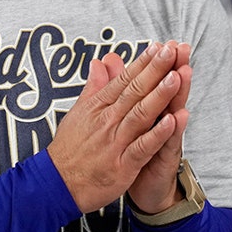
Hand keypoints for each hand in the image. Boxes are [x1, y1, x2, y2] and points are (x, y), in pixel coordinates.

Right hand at [46, 41, 190, 212]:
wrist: (56, 184)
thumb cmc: (69, 150)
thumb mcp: (78, 112)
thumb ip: (94, 86)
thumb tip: (100, 63)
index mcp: (99, 107)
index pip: (124, 80)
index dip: (143, 63)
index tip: (158, 48)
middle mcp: (108, 121)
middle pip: (135, 91)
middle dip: (155, 70)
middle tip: (171, 52)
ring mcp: (115, 142)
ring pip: (141, 114)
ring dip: (159, 96)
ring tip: (175, 77)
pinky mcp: (122, 165)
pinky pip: (142, 147)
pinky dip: (157, 134)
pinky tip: (172, 122)